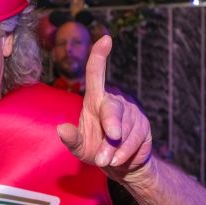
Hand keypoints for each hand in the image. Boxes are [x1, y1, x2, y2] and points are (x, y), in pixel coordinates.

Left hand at [57, 35, 153, 181]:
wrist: (119, 165)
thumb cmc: (95, 150)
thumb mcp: (80, 147)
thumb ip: (71, 139)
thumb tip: (61, 129)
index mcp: (95, 100)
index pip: (96, 74)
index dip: (99, 56)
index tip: (105, 39)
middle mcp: (114, 101)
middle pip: (112, 107)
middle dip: (111, 122)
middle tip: (112, 135)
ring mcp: (132, 112)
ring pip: (124, 129)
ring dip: (114, 148)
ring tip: (105, 160)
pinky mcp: (144, 126)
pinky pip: (135, 140)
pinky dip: (124, 153)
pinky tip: (117, 160)